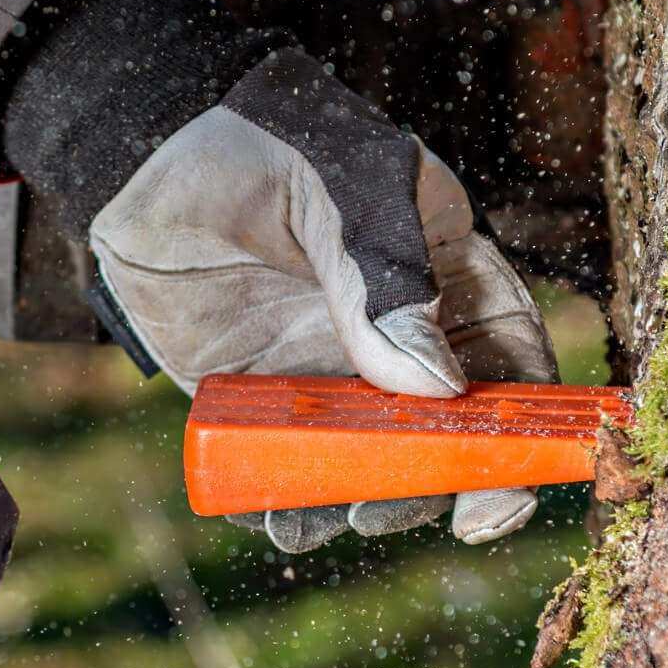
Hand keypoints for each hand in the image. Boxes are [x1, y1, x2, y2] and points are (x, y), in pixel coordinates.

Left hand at [89, 48, 557, 551]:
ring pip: (365, 456)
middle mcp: (396, 330)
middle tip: (381, 517)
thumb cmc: (262, 145)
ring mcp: (329, 364)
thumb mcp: (338, 197)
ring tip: (312, 521)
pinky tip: (264, 510)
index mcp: (444, 271)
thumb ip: (383, 285)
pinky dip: (279, 491)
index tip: (498, 497)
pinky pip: (284, 454)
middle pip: (444, 430)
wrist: (146, 152)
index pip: (510, 358)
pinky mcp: (260, 388)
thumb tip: (441, 392)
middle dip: (425, 486)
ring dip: (350, 500)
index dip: (521, 431)